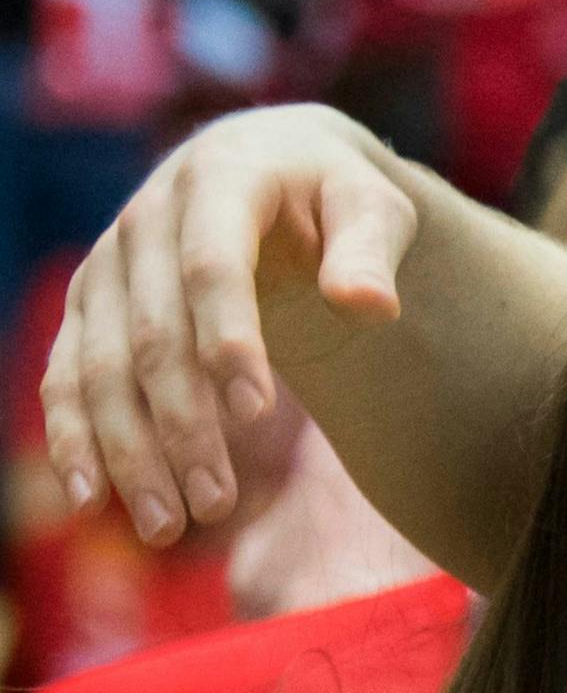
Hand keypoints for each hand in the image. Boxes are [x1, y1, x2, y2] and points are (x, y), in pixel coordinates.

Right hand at [43, 105, 423, 544]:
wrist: (271, 166)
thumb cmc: (335, 197)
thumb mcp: (374, 206)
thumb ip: (372, 251)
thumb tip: (370, 306)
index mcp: (219, 180)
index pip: (213, 268)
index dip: (230, 341)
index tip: (258, 415)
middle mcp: (147, 220)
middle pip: (152, 334)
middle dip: (181, 424)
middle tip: (217, 504)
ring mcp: (109, 264)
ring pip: (100, 367)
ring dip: (127, 450)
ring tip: (168, 526)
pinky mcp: (91, 303)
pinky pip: (66, 374)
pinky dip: (74, 435)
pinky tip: (90, 498)